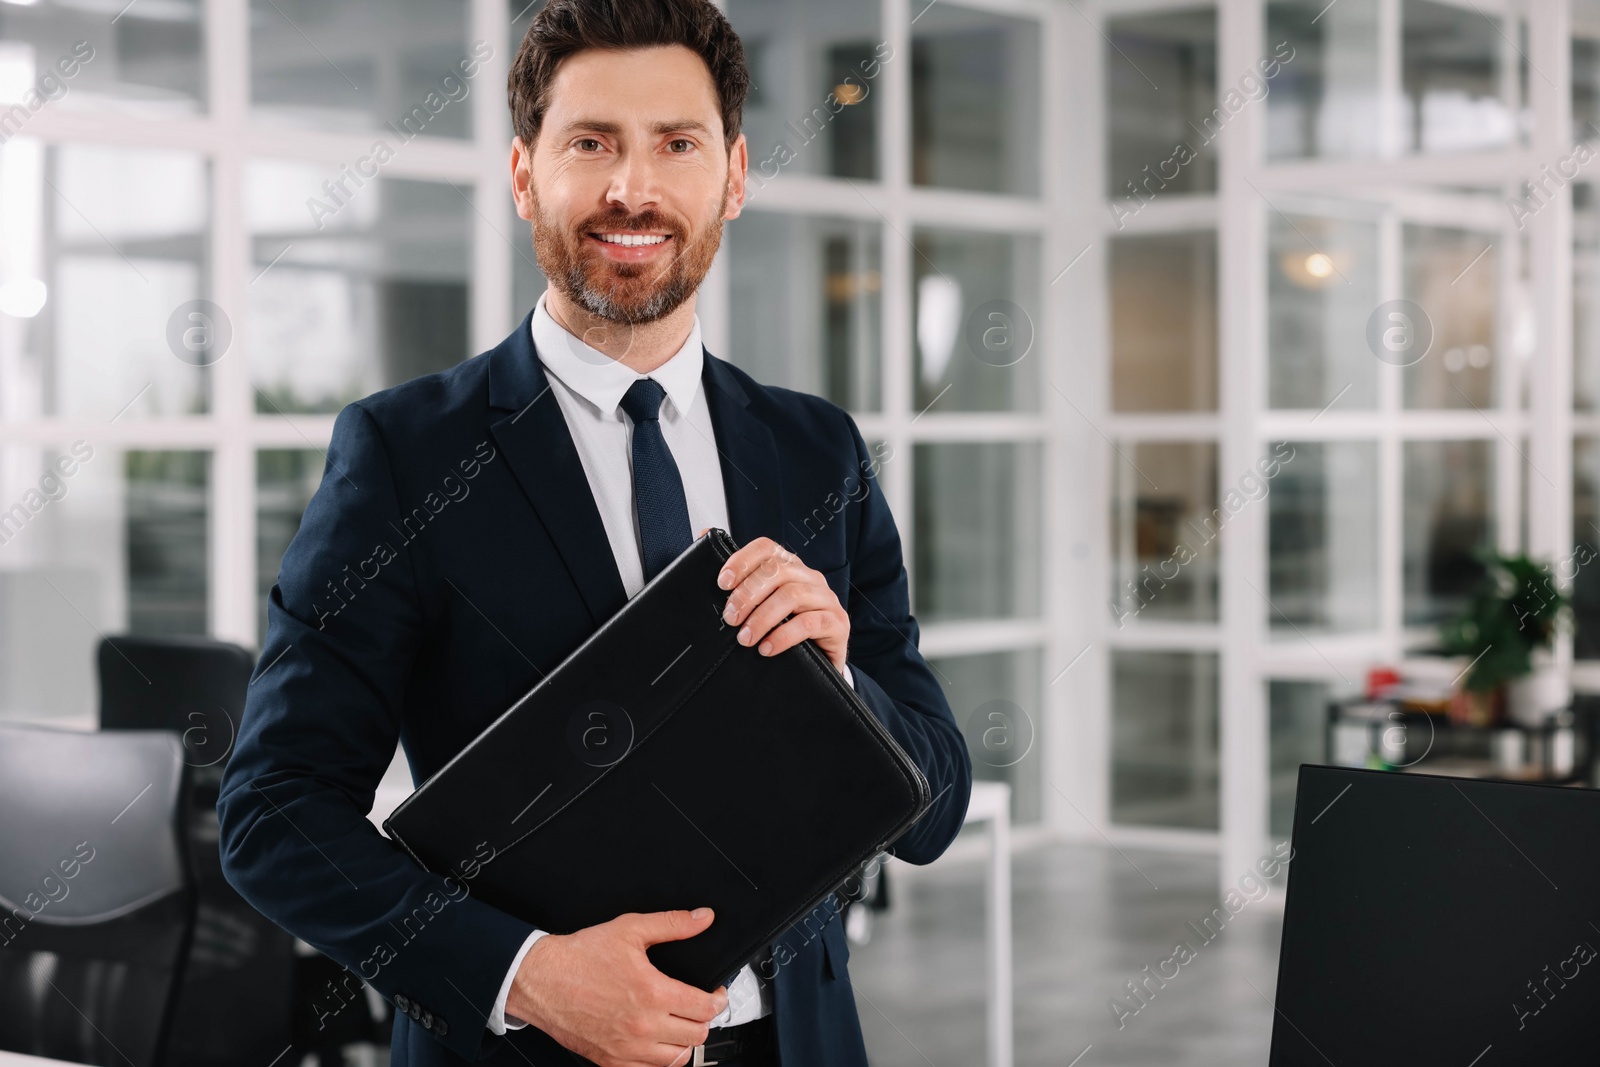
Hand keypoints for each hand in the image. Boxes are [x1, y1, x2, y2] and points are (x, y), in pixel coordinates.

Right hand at [505, 908, 726, 1066]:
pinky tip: (657, 1041)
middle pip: (697, 1036)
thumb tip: (702, 919)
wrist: (541, 980)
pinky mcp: (610, 1061)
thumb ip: (672, 924)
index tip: (715, 993)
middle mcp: (642, 1026)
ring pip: (677, 1059)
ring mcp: (627, 1048)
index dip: (719, 999)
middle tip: (698, 1006)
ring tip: (680, 1024)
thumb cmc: (580, 957)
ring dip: (685, 1042)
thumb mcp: (629, 930)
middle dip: (704, 1019)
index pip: (705, 1008)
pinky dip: (659, 1059)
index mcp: (652, 994)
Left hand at [714, 535, 849, 673]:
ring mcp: (826, 599)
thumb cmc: (784, 631)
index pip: (767, 548)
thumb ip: (736, 576)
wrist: (818, 665)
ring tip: (745, 638)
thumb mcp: (760, 606)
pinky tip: (767, 648)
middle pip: (778, 571)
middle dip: (748, 594)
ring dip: (763, 618)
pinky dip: (783, 636)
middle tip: (730, 618)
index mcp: (790, 568)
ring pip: (792, 595)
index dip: (743, 560)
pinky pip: (810, 623)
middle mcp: (810, 578)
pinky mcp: (837, 623)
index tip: (722, 582)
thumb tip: (704, 534)